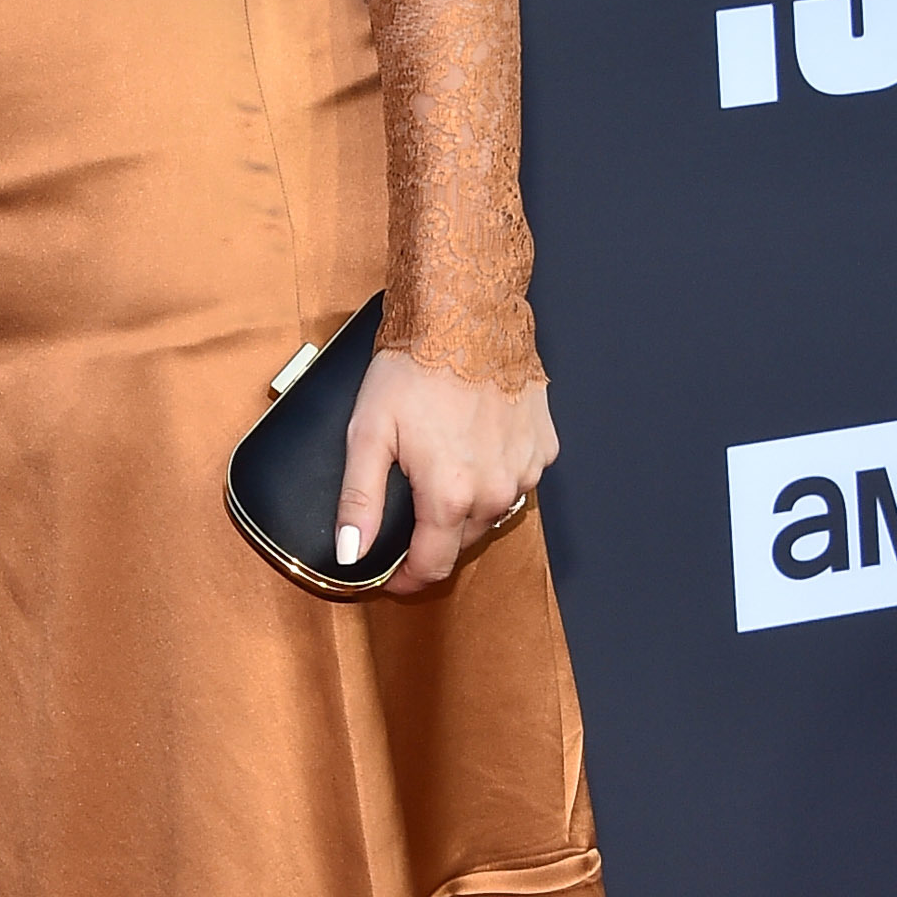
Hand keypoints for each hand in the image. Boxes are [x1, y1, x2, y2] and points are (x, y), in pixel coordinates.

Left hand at [338, 349, 556, 598]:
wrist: (467, 315)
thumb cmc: (415, 367)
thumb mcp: (367, 434)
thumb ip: (359, 501)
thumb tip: (351, 553)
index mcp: (451, 494)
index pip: (433, 566)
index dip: (407, 581)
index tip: (391, 580)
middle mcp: (496, 490)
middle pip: (462, 542)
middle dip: (433, 540)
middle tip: (408, 517)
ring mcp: (526, 469)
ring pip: (492, 513)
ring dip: (466, 508)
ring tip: (439, 473)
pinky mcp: (544, 446)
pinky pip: (517, 480)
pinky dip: (494, 475)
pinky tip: (473, 448)